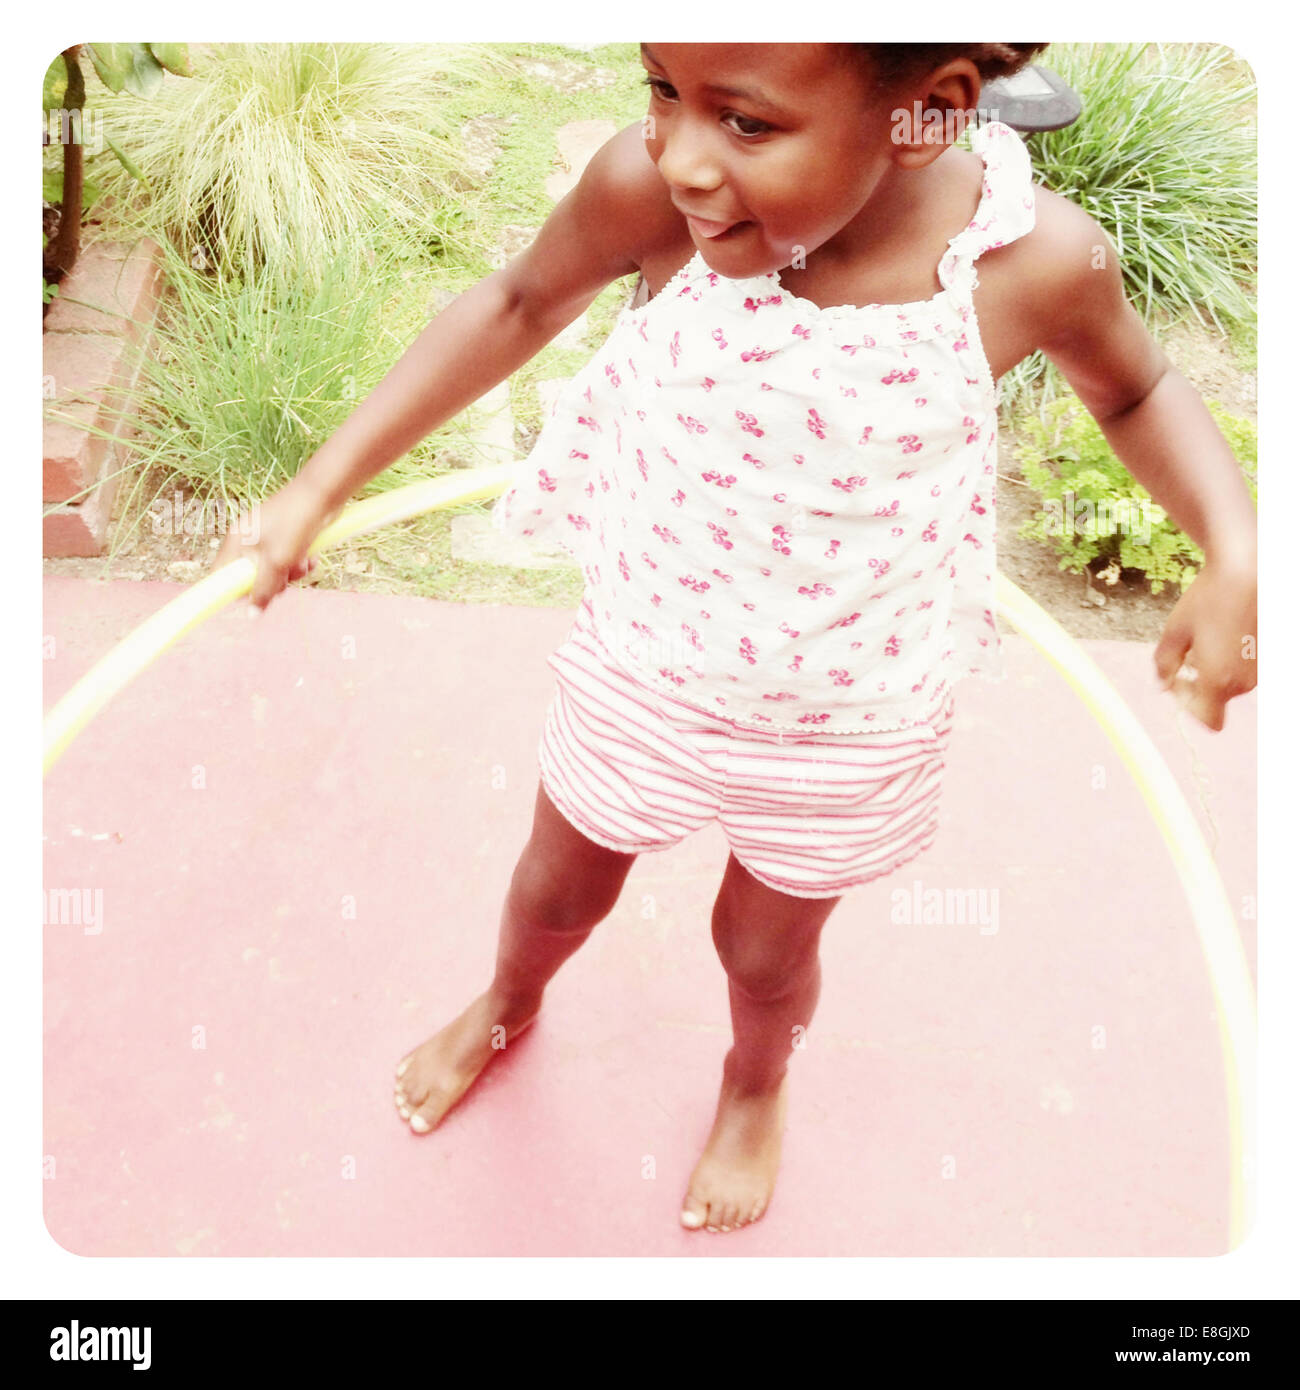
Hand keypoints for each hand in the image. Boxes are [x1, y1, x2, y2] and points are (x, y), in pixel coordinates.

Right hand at [211, 474, 340, 609]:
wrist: (323, 494)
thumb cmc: (296, 523)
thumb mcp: (278, 561)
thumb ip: (263, 588)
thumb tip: (251, 614)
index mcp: (236, 542)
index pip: (221, 575)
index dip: (235, 591)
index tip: (254, 600)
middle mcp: (247, 540)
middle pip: (251, 577)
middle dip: (272, 583)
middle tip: (286, 577)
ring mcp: (267, 538)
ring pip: (274, 571)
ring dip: (291, 574)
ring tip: (303, 563)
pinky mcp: (286, 537)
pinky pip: (287, 560)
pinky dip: (300, 563)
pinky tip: (311, 557)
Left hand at [1153, 556, 1256, 730]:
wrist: (1245, 571)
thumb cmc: (1207, 601)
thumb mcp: (1174, 632)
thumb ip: (1164, 665)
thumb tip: (1163, 685)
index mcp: (1218, 681)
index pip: (1209, 721)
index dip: (1188, 706)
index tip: (1179, 680)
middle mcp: (1243, 681)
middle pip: (1217, 701)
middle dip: (1198, 684)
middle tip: (1187, 652)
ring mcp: (1258, 669)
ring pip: (1231, 684)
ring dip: (1214, 670)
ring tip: (1207, 636)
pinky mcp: (1266, 655)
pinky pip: (1244, 668)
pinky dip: (1231, 658)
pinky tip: (1224, 630)